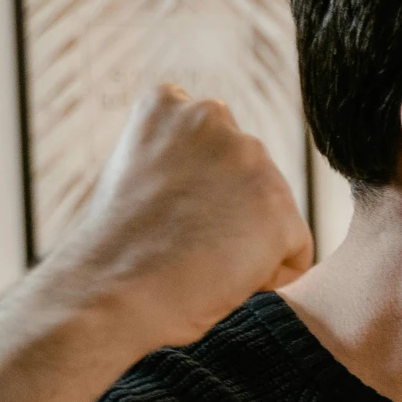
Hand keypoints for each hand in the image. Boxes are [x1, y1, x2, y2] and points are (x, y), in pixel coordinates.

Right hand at [42, 84, 314, 349]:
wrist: (107, 296)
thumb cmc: (111, 253)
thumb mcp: (133, 175)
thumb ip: (178, 159)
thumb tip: (216, 177)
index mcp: (168, 105)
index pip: (213, 144)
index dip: (195, 192)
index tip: (163, 215)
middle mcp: (213, 118)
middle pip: (249, 177)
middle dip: (228, 212)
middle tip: (180, 243)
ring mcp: (250, 161)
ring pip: (272, 214)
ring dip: (245, 242)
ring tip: (196, 260)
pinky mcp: (279, 211)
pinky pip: (294, 254)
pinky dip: (267, 276)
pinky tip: (221, 280)